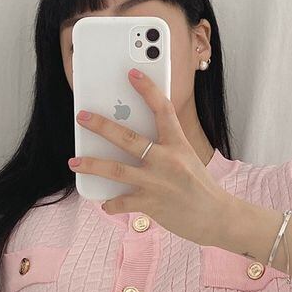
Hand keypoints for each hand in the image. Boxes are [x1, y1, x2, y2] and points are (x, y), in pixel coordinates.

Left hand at [70, 67, 233, 245]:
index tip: (132, 74)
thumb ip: (165, 148)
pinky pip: (122, 202)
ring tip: (74, 161)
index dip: (147, 89)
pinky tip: (104, 203)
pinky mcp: (151, 203)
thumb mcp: (188, 158)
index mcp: (178, 144)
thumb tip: (133, 142)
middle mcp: (167, 160)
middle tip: (82, 116)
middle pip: (128, 138)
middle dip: (101, 126)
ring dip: (92, 164)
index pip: (162, 110)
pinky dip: (111, 203)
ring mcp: (157, 182)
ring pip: (116, 170)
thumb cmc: (200, 186)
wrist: (217, 216)